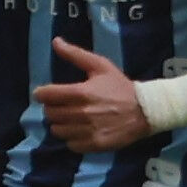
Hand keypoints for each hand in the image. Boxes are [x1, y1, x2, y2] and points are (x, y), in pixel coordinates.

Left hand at [35, 41, 156, 148]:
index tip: (44, 94)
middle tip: (61, 105)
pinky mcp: (94, 145)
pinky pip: (71, 144)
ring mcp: (87, 131)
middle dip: (52, 108)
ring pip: (57, 130)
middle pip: (50, 114)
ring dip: (60, 124)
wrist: (145, 110)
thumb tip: (55, 42)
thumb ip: (76, 55)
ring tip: (70, 118)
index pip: (46, 96)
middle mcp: (82, 113)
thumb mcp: (100, 66)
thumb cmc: (121, 87)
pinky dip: (72, 138)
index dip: (41, 94)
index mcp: (81, 93)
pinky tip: (80, 130)